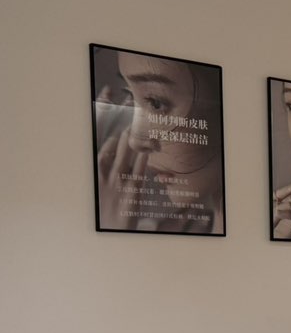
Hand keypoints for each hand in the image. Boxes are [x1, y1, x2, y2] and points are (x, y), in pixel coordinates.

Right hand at [94, 87, 148, 228]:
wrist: (110, 236)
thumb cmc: (112, 213)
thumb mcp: (111, 189)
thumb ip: (119, 169)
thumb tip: (130, 150)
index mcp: (99, 172)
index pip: (102, 139)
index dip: (106, 118)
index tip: (108, 97)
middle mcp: (106, 175)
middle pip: (113, 141)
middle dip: (119, 121)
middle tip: (125, 100)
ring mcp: (118, 183)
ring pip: (124, 154)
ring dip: (131, 136)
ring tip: (137, 118)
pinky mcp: (131, 194)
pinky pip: (137, 172)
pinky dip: (142, 159)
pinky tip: (148, 147)